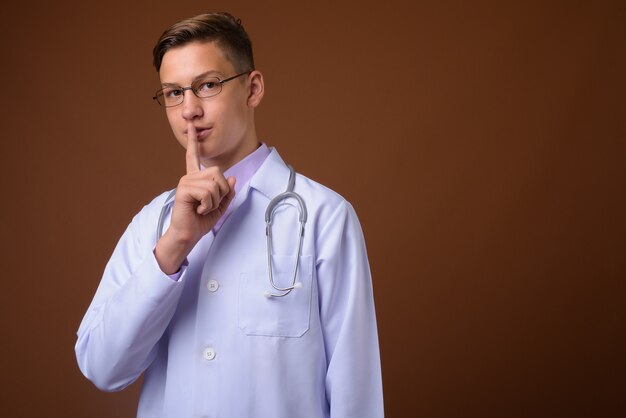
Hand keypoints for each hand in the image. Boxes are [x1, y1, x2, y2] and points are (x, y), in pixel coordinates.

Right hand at [154, 123, 235, 273]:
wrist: (188, 234)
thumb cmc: (201, 221)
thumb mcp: (220, 206)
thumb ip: (227, 192)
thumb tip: (232, 178)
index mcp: (196, 178)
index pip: (194, 156)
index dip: (193, 141)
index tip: (191, 125)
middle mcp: (189, 177)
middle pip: (218, 173)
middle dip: (221, 192)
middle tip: (209, 204)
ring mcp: (185, 182)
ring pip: (214, 184)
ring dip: (214, 201)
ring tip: (202, 208)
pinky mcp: (183, 189)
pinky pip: (207, 192)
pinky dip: (208, 205)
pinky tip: (197, 209)